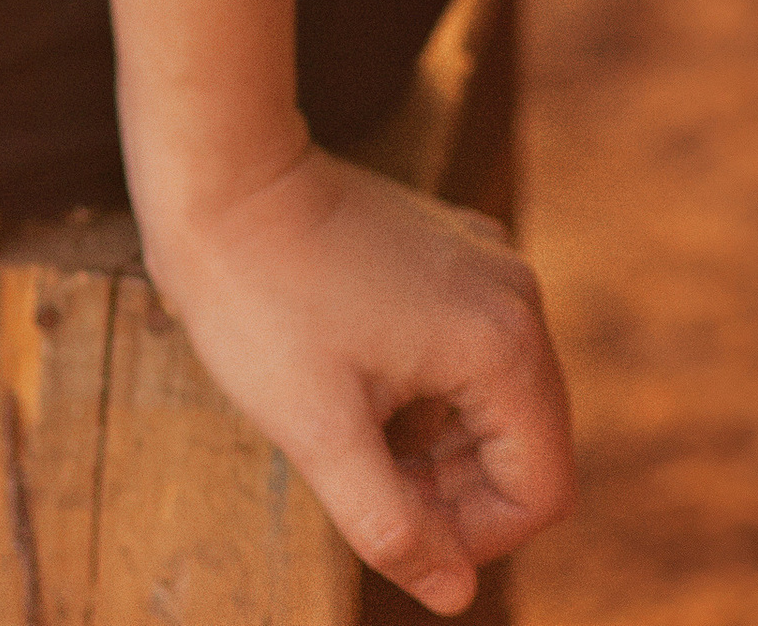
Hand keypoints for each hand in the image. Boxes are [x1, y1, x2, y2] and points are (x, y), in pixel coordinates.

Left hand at [137, 142, 574, 613]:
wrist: (219, 173)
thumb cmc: (260, 299)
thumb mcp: (319, 434)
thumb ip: (392, 528)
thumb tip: (455, 596)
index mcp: (503, 341)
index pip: (539, 491)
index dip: (473, 537)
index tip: (395, 528)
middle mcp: (516, 294)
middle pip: (526, 446)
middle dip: (455, 490)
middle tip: (365, 483)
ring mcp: (485, 263)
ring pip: (495, 403)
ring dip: (438, 446)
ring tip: (353, 435)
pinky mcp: (450, 249)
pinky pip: (468, 352)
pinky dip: (427, 394)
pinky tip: (358, 385)